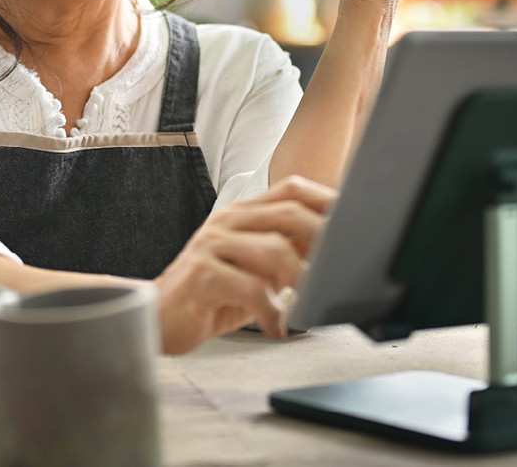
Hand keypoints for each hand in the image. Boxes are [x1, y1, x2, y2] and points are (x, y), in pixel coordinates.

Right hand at [152, 175, 334, 354]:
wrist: (159, 316)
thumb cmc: (213, 294)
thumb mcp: (257, 269)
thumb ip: (288, 253)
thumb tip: (335, 250)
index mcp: (244, 213)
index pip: (291, 190)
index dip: (327, 201)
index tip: (357, 221)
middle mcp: (228, 221)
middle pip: (288, 214)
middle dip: (324, 240)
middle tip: (341, 268)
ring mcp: (211, 246)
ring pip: (272, 250)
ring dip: (301, 279)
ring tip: (310, 302)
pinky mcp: (199, 276)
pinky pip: (247, 288)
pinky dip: (270, 312)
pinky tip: (277, 327)